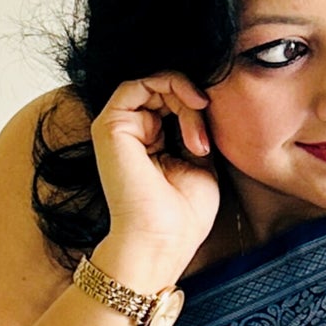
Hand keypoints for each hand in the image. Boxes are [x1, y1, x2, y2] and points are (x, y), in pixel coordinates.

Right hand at [89, 72, 220, 283]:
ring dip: (185, 99)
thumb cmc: (181, 216)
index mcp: (150, 143)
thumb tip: (203, 100)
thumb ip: (197, 129)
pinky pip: (138, 84)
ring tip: (197, 139)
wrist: (161, 241)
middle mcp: (131, 134)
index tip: (217, 132)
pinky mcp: (109, 126)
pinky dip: (170, 86)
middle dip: (193, 104)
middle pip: (164, 90)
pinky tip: (192, 107)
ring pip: (154, 85)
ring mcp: (118, 129)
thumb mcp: (201, 163)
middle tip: (205, 140)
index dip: (197, 107)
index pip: (172, 102)